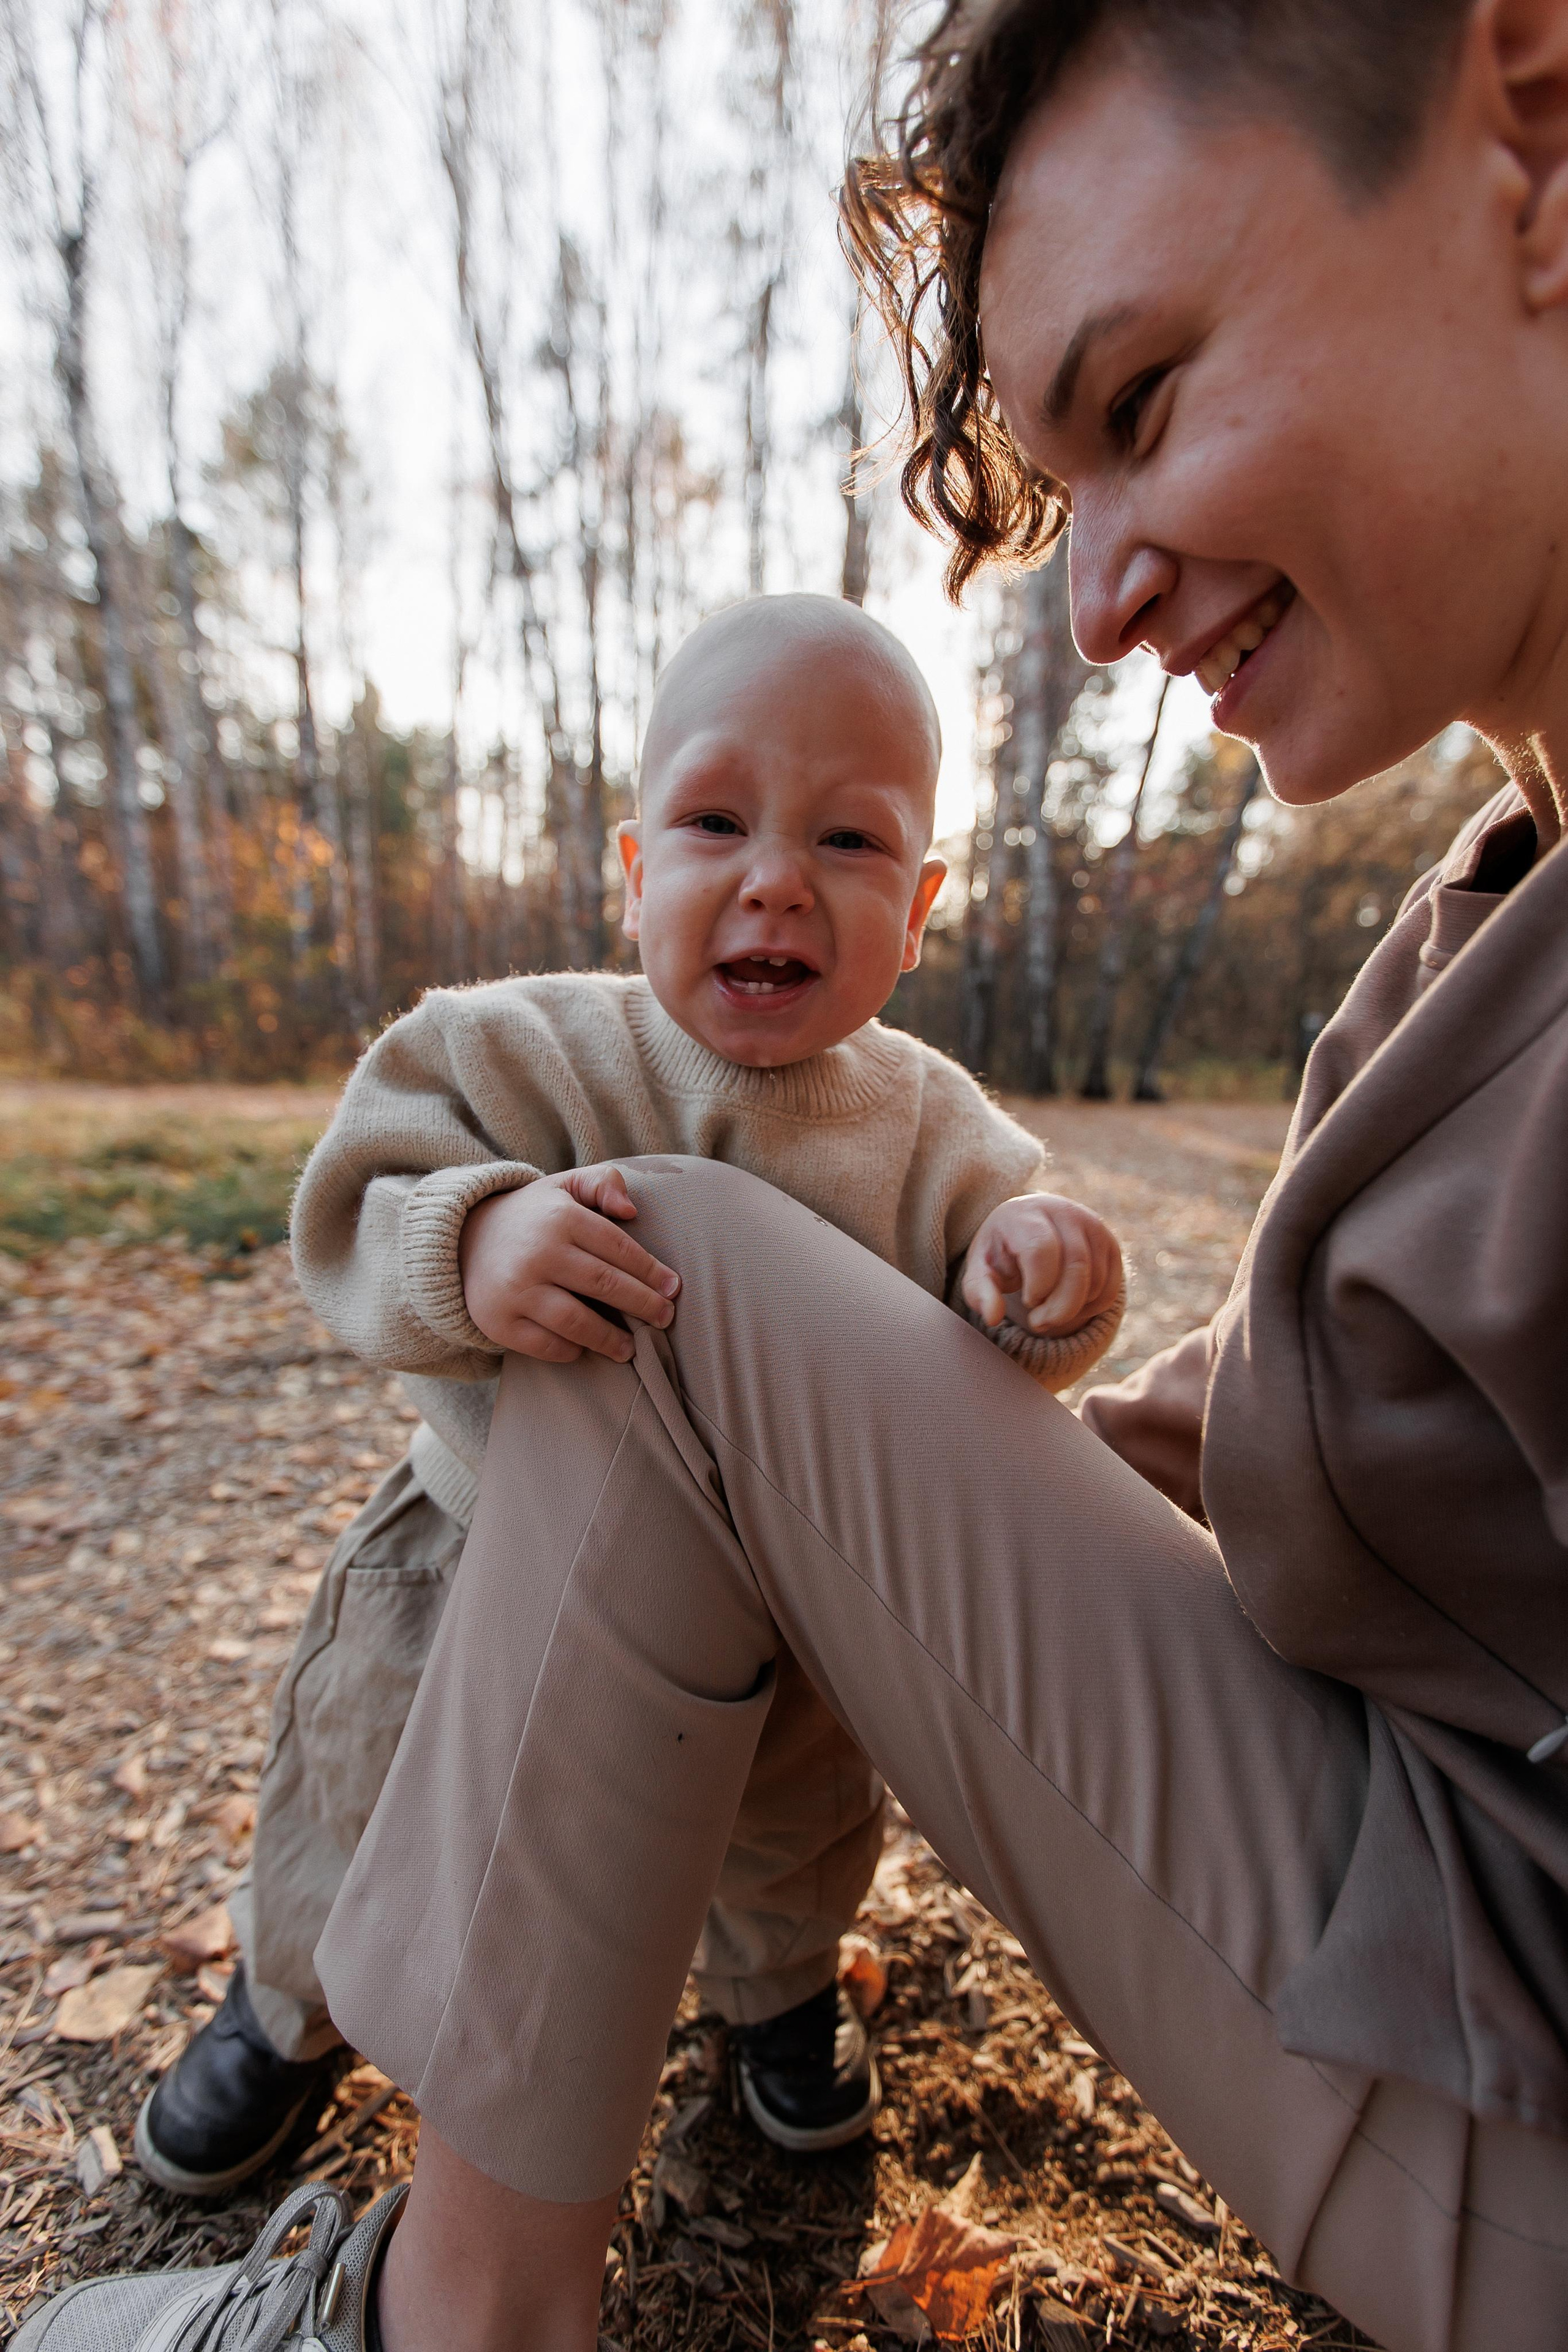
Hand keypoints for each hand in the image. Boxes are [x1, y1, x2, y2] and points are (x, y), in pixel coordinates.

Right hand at [458, 1164, 680, 1364]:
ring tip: (631, 1348)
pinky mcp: (500, 1322)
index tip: (673, 1288)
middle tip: (665, 1318)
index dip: (650, 1270)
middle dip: (642, 1304)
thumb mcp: (564, 1186)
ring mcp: (517, 1290)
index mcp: (560, 1217)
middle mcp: (538, 1253)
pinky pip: (545, 1345)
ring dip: (610, 1339)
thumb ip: (603, 1182)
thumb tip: (631, 1210)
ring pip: (576, 1322)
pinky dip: (569, 1351)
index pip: (617, 1247)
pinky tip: (584, 1348)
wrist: (463, 1242)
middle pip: (604, 1285)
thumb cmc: (532, 1217)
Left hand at [961, 1193, 1122, 1338]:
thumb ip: (979, 1292)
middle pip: (1076, 1268)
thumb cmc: (1002, 1252)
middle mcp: (1065, 1212)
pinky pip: (1110, 1288)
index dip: (1038, 1286)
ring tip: (1049, 1312)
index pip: (1042, 1249)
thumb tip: (993, 1317)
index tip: (1027, 1300)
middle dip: (1059, 1308)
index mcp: (1026, 1213)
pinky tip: (1069, 1307)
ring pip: (1095, 1281)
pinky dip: (1091, 1308)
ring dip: (1074, 1310)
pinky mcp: (1110, 1244)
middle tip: (1039, 1322)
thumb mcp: (982, 1270)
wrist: (1030, 1227)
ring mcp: (1093, 1227)